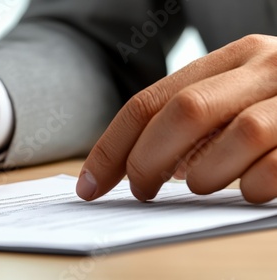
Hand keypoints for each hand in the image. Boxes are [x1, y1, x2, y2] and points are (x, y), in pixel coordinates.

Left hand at [76, 34, 276, 203]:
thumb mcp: (234, 98)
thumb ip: (191, 120)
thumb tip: (134, 164)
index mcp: (231, 59)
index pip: (150, 101)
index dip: (112, 146)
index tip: (91, 185)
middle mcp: (266, 66)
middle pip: (184, 112)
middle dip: (148, 160)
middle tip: (140, 191)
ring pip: (238, 135)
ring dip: (206, 174)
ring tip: (203, 184)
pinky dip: (253, 187)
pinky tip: (250, 189)